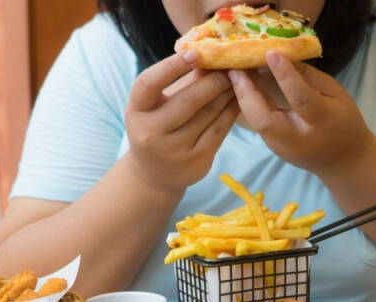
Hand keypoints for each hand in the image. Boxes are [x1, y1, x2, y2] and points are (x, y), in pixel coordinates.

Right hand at [125, 50, 239, 193]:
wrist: (154, 174)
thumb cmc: (156, 128)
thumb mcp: (157, 105)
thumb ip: (180, 83)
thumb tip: (210, 57)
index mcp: (136, 112)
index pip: (148, 83)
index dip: (171, 66)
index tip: (193, 53)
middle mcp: (150, 133)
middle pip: (188, 100)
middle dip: (213, 80)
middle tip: (229, 66)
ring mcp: (173, 150)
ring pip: (208, 113)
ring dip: (227, 92)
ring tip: (238, 78)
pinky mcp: (196, 162)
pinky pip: (220, 130)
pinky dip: (231, 111)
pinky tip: (239, 99)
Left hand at [229, 50, 375, 171]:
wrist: (342, 160)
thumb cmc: (343, 120)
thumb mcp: (335, 93)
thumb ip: (308, 77)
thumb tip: (282, 57)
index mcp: (321, 121)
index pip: (300, 98)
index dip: (285, 75)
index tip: (270, 52)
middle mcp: (297, 137)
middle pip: (265, 119)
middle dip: (247, 92)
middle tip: (235, 67)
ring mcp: (282, 146)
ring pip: (256, 122)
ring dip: (242, 96)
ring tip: (234, 72)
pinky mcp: (272, 147)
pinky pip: (257, 123)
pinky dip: (249, 104)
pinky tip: (243, 87)